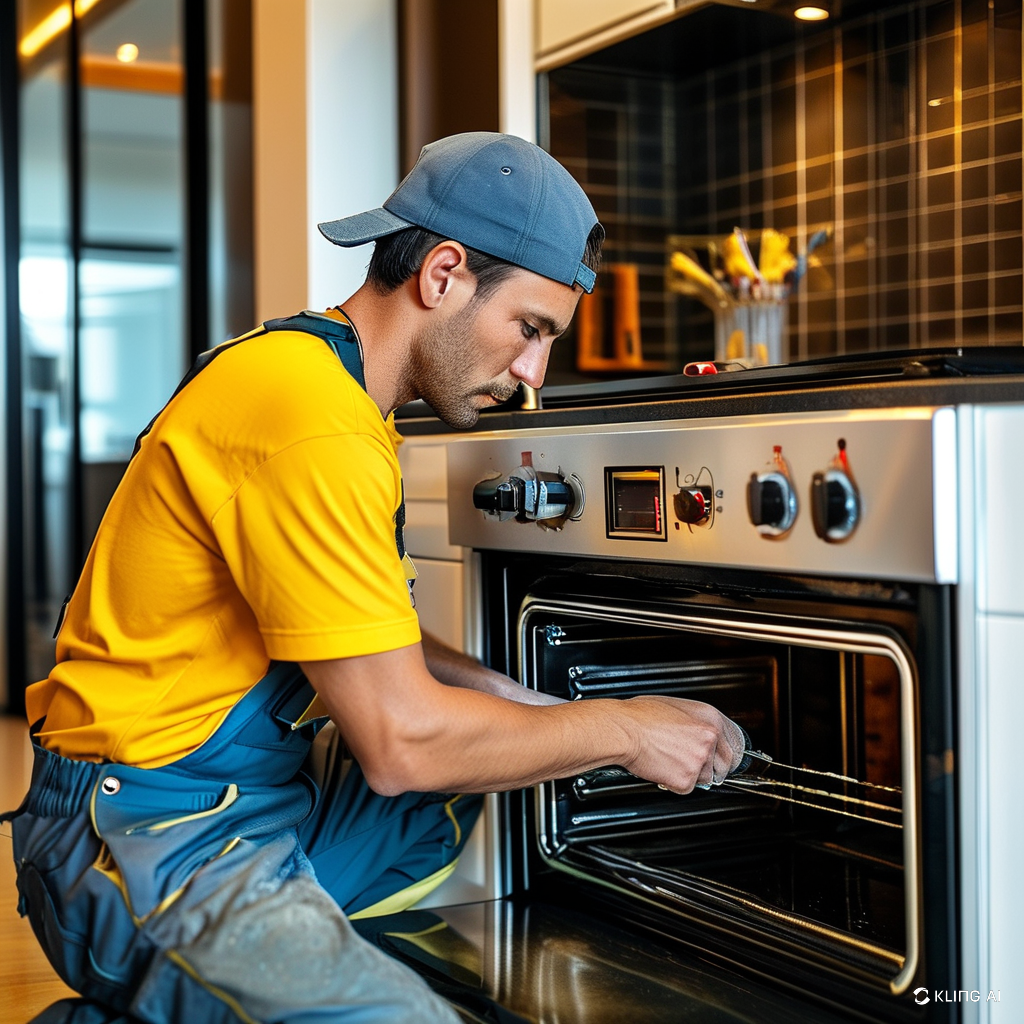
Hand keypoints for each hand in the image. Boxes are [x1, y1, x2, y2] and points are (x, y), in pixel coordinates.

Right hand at [619, 696, 745, 793]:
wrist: (625, 730)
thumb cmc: (641, 716)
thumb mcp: (676, 707)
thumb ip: (696, 722)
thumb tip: (698, 733)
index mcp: (710, 719)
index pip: (732, 743)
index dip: (723, 753)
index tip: (720, 759)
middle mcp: (710, 739)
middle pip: (725, 764)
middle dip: (710, 767)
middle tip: (691, 763)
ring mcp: (700, 760)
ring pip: (705, 778)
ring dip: (690, 774)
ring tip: (669, 759)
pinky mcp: (687, 780)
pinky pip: (686, 787)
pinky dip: (673, 782)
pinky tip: (662, 767)